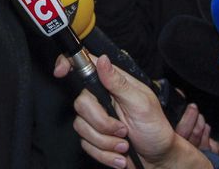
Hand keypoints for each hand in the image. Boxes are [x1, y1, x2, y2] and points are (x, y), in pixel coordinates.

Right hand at [69, 55, 211, 168]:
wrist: (158, 159)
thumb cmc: (156, 129)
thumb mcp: (142, 104)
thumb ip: (119, 83)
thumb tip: (102, 60)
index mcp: (113, 84)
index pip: (86, 65)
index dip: (68, 63)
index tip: (60, 72)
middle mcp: (102, 98)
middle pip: (81, 103)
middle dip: (102, 124)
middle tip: (122, 130)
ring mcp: (96, 119)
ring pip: (81, 127)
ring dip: (106, 142)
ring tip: (124, 144)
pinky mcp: (94, 138)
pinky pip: (86, 145)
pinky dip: (105, 154)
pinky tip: (119, 155)